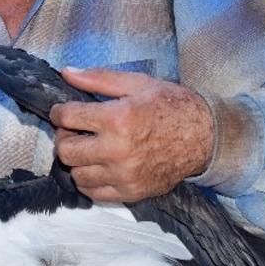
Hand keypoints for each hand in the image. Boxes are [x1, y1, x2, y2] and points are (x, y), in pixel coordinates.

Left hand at [49, 67, 213, 201]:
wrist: (205, 137)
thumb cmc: (172, 106)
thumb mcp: (137, 83)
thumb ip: (98, 78)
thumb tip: (66, 72)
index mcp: (117, 119)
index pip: (67, 117)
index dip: (59, 112)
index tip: (63, 112)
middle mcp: (117, 150)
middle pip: (65, 150)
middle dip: (64, 137)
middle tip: (76, 131)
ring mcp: (124, 175)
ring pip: (76, 174)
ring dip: (77, 160)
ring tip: (90, 148)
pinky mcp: (131, 192)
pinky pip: (93, 193)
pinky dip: (90, 180)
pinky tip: (99, 166)